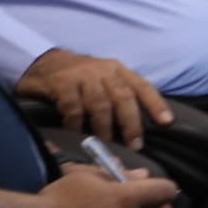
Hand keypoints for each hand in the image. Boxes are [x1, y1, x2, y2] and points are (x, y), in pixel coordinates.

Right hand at [19, 48, 173, 148]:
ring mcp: (82, 76)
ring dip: (105, 128)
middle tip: (135, 145)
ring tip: (107, 145)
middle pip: (124, 97)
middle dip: (131, 123)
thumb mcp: (102, 80)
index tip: (167, 123)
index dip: (156, 104)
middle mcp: (103, 70)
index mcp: (117, 70)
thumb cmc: (77, 78)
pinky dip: (77, 125)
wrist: (40, 62)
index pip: (142, 86)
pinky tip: (76, 134)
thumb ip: (118, 95)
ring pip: (101, 104)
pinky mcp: (61, 83)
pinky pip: (73, 108)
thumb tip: (138, 127)